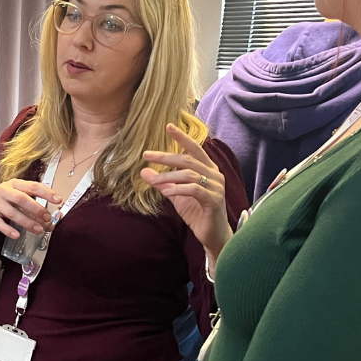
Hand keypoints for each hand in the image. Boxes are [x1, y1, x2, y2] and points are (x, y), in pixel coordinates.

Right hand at [0, 180, 61, 237]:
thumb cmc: (0, 196)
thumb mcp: (13, 192)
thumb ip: (28, 199)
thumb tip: (48, 213)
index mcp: (14, 184)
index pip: (33, 186)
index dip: (46, 193)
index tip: (58, 200)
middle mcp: (4, 191)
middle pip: (22, 199)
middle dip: (36, 209)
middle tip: (47, 219)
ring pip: (12, 213)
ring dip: (27, 222)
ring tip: (38, 230)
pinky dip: (8, 230)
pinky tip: (17, 235)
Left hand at [142, 124, 232, 265]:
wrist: (212, 235)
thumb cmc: (196, 211)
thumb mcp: (175, 194)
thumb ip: (162, 181)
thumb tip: (143, 170)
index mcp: (207, 169)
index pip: (195, 149)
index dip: (182, 137)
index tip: (169, 126)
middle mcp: (214, 174)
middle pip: (188, 159)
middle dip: (166, 156)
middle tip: (146, 155)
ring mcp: (217, 187)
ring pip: (190, 174)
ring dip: (168, 176)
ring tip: (153, 180)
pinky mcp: (214, 200)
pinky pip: (195, 190)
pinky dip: (178, 189)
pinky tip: (166, 192)